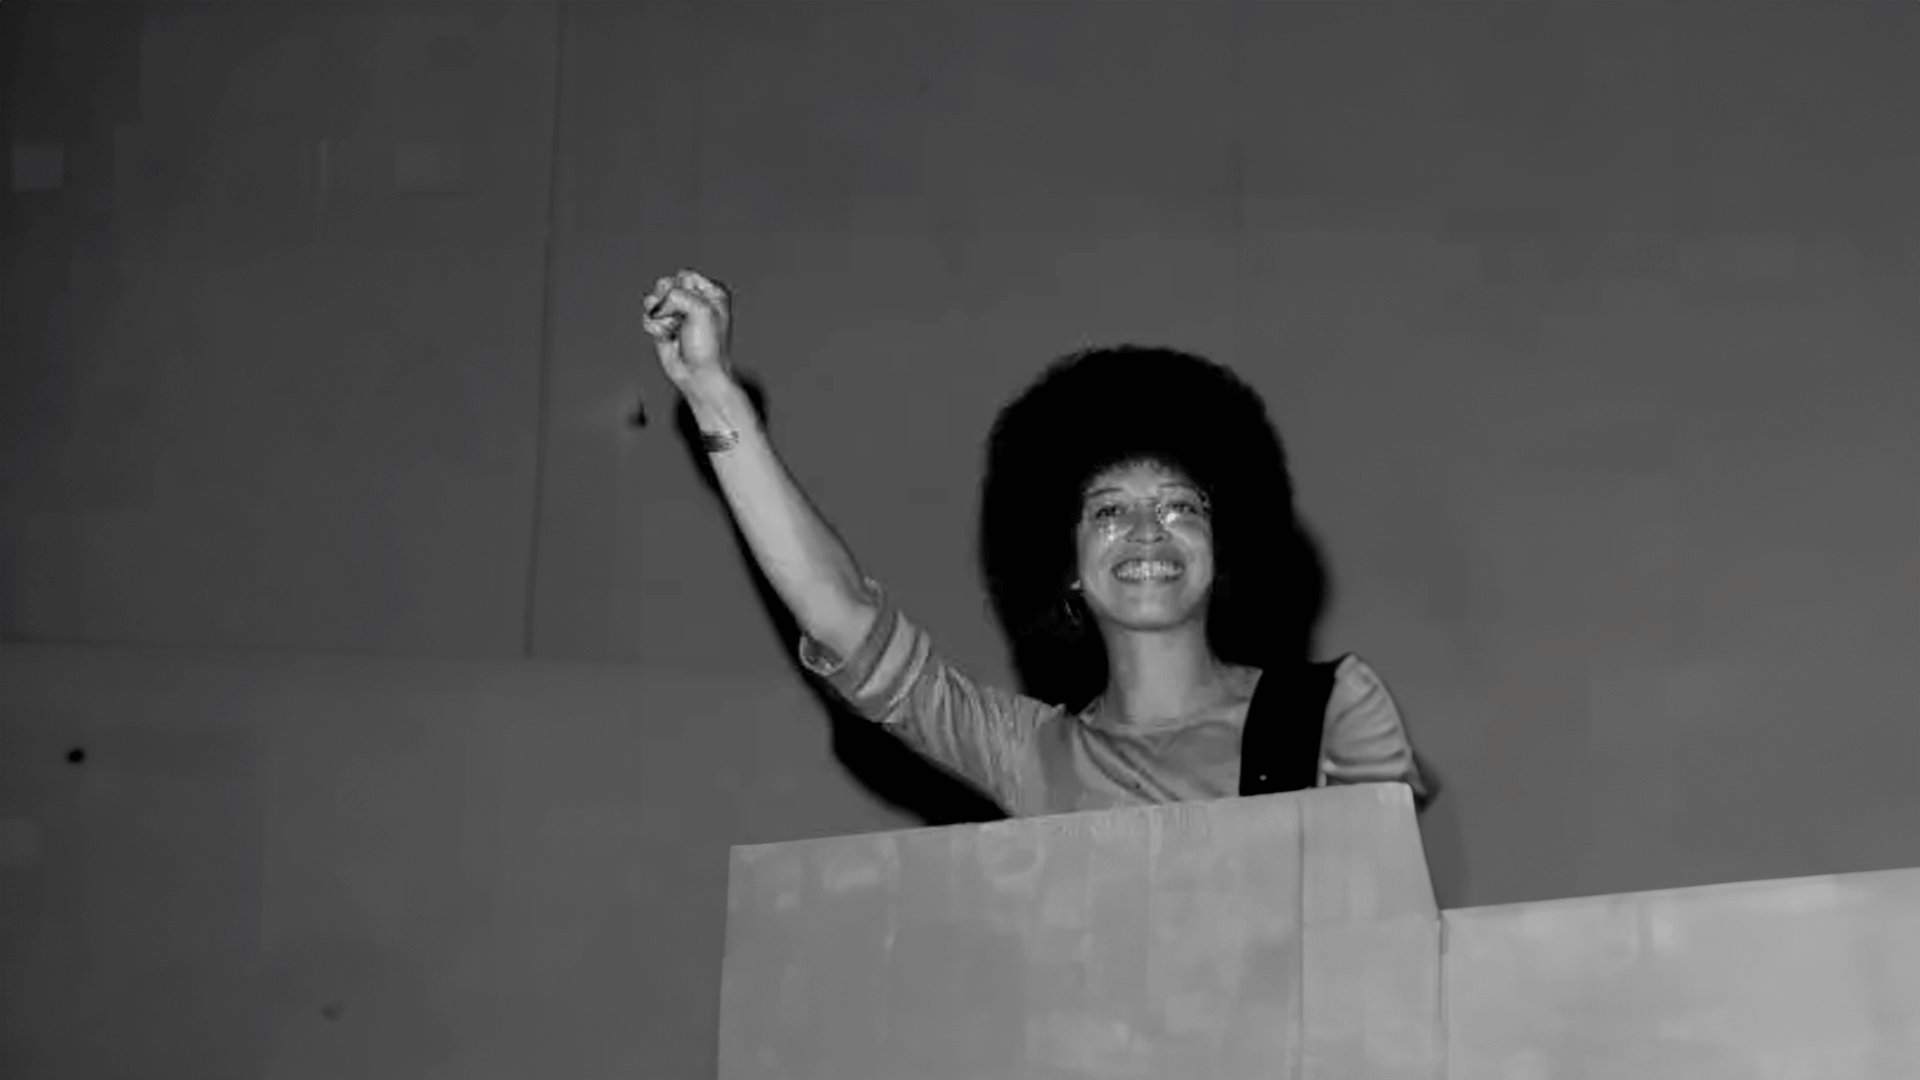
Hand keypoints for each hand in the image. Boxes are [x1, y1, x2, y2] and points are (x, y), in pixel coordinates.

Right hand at [643, 269, 732, 397]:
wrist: (698, 375)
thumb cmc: (707, 346)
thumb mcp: (701, 311)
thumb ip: (677, 294)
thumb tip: (656, 303)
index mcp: (710, 292)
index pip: (684, 275)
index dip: (683, 291)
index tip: (695, 310)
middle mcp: (693, 299)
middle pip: (664, 284)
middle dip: (667, 303)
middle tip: (680, 320)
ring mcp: (677, 312)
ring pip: (652, 300)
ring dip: (660, 317)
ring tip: (674, 330)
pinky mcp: (662, 324)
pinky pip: (647, 316)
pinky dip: (654, 328)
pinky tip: (667, 338)